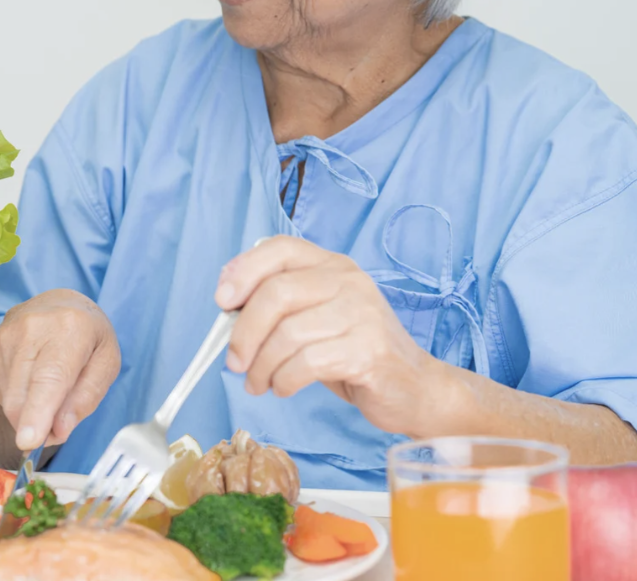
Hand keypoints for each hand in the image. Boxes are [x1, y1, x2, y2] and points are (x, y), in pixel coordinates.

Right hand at [0, 289, 119, 450]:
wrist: (59, 304)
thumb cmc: (88, 336)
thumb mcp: (107, 363)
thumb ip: (87, 398)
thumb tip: (59, 430)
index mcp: (69, 329)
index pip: (49, 377)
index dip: (38, 412)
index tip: (29, 441)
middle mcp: (30, 328)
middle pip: (22, 396)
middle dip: (37, 426)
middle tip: (57, 427)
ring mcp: (4, 337)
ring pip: (9, 401)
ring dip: (28, 414)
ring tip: (49, 393)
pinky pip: (1, 394)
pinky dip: (18, 401)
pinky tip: (32, 381)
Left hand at [216, 236, 449, 436]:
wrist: (415, 388)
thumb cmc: (353, 351)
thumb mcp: (315, 318)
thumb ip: (279, 305)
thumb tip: (226, 306)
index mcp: (332, 265)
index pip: (280, 248)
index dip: (243, 270)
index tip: (221, 301)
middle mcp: (349, 281)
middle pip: (276, 293)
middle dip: (243, 332)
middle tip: (234, 362)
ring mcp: (362, 314)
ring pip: (287, 334)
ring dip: (261, 366)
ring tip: (258, 383)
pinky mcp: (369, 351)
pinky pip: (306, 363)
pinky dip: (283, 380)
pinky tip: (282, 388)